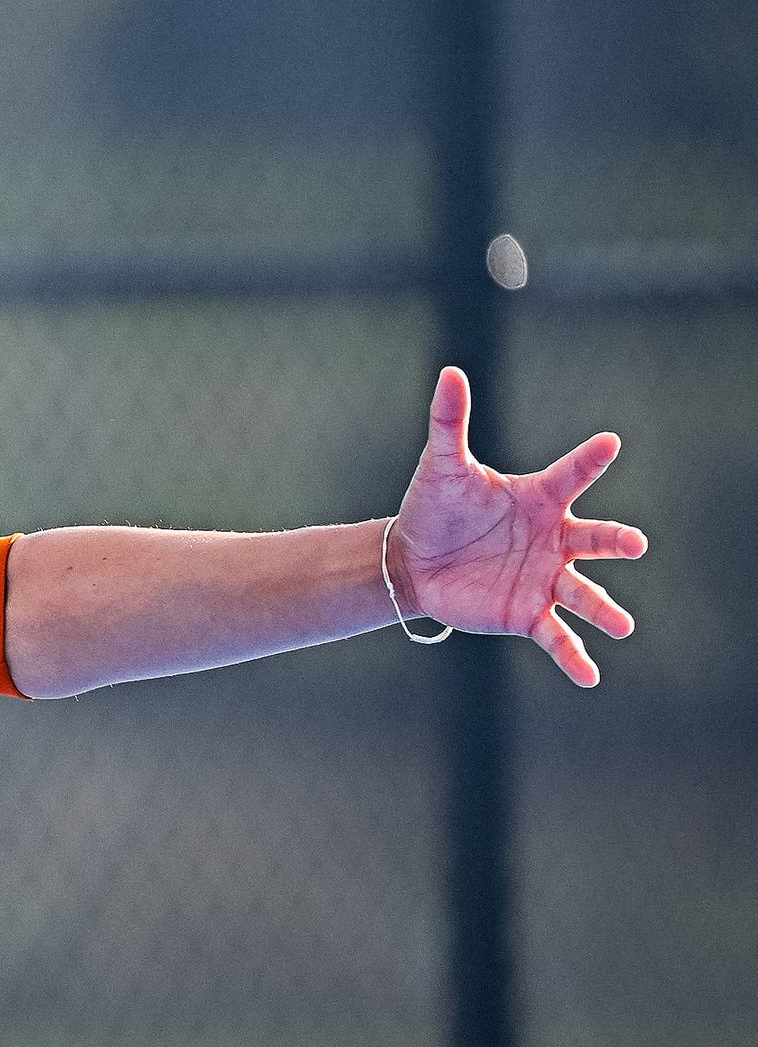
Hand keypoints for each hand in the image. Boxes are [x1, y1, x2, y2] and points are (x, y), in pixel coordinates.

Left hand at [390, 366, 648, 685]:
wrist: (413, 559)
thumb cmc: (436, 507)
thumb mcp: (441, 465)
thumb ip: (449, 422)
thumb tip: (450, 372)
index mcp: (540, 499)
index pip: (570, 476)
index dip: (589, 460)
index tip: (608, 443)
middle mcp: (554, 539)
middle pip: (594, 539)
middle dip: (615, 541)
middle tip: (634, 544)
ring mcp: (545, 578)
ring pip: (583, 594)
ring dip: (604, 609)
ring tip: (622, 624)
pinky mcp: (527, 613)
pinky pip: (556, 637)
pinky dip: (573, 656)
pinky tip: (590, 675)